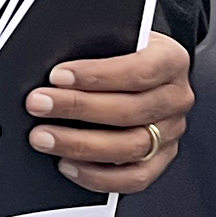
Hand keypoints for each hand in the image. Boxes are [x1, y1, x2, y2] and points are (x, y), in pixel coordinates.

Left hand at [26, 32, 193, 195]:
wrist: (142, 69)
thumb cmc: (123, 53)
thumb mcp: (115, 39)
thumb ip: (94, 49)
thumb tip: (55, 72)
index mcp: (171, 60)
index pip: (138, 70)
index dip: (96, 75)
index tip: (58, 76)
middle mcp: (176, 98)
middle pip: (130, 111)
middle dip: (77, 108)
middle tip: (39, 105)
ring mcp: (171, 132)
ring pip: (130, 146)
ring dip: (81, 144)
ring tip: (44, 137)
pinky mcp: (161, 159)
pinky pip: (133, 178)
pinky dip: (97, 175)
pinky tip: (67, 163)